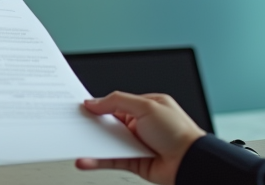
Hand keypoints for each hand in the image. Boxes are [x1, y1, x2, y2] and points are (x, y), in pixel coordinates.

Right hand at [74, 92, 205, 184]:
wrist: (192, 162)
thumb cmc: (178, 131)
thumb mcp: (146, 106)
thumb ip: (117, 102)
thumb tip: (93, 102)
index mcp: (144, 106)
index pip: (115, 103)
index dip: (98, 106)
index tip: (80, 107)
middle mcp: (140, 125)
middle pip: (108, 123)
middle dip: (91, 125)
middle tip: (73, 125)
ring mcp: (136, 144)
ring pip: (107, 143)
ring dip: (91, 145)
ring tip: (75, 144)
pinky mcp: (133, 162)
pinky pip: (111, 159)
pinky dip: (97, 160)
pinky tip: (86, 160)